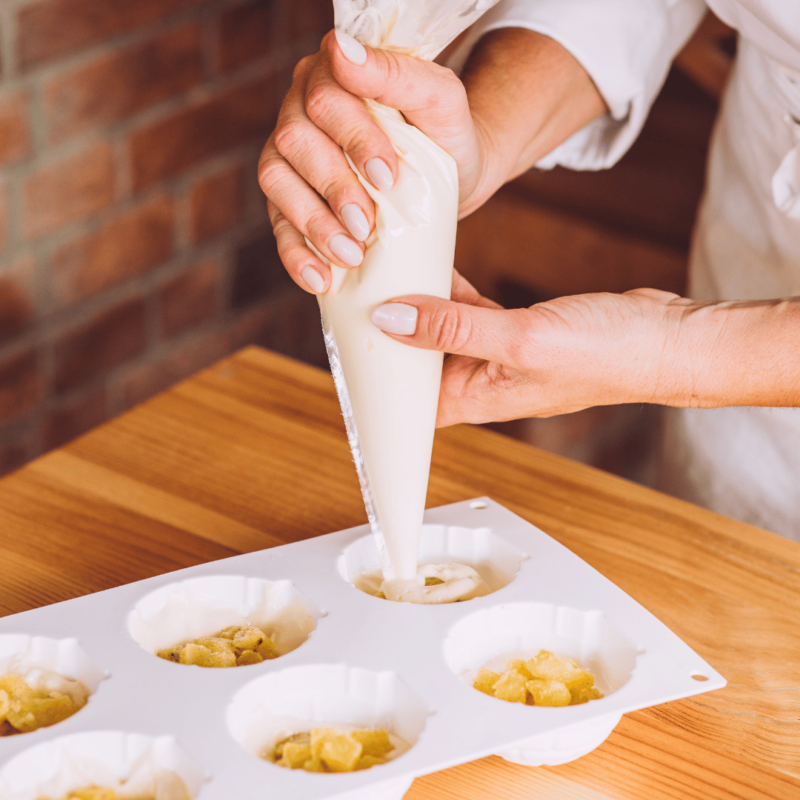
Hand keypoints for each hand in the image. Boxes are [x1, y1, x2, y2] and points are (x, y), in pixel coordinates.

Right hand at [259, 30, 491, 294]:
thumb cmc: (446, 133)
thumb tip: (341, 48)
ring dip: (312, 222)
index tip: (387, 177)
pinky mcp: (288, 200)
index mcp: (332, 75)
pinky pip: (277, 226)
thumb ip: (397, 72)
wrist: (455, 177)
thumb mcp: (439, 100)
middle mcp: (300, 109)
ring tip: (349, 255)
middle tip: (367, 225)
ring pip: (276, 180)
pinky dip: (296, 254)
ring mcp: (288, 156)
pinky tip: (320, 279)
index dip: (352, 139)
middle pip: (295, 140)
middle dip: (333, 187)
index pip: (325, 97)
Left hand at [370, 274, 687, 425]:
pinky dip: (450, 291)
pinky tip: (434, 264)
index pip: (409, 400)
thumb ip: (453, 328)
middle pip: (417, 361)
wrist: (666, 340)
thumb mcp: (519, 338)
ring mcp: (499, 355)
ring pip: (441, 331)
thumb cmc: (606, 355)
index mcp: (477, 399)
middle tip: (357, 293)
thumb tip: (390, 319)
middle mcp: (482, 382)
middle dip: (388, 331)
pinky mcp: (515, 329)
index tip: (345, 347)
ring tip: (388, 270)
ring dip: (418, 304)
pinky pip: (468, 311)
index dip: (375, 380)